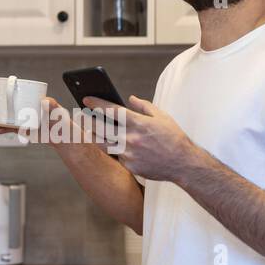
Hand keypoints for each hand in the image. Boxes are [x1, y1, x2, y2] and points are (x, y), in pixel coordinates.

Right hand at [0, 91, 71, 144]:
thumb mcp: (58, 111)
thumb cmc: (62, 121)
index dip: (0, 92)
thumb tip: (44, 101)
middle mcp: (24, 107)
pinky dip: (3, 129)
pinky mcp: (22, 129)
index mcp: (30, 98)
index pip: (13, 92)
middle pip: (4, 105)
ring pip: (4, 117)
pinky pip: (9, 128)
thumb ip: (53, 105)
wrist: (63, 138)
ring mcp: (22, 118)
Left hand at [85, 95, 199, 181]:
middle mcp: (130, 138)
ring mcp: (128, 153)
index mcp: (138, 123)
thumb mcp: (161, 116)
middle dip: (88, 120)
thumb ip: (143, 106)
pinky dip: (115, 151)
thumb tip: (130, 99)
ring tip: (89, 131)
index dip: (96, 104)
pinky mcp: (129, 166)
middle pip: (100, 128)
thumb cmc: (173, 137)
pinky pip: (117, 156)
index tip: (86, 100)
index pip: (111, 110)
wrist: (182, 163)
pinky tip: (113, 146)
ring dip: (95, 136)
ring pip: (103, 144)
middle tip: (81, 116)